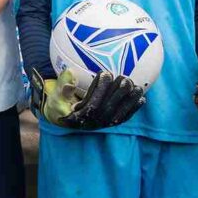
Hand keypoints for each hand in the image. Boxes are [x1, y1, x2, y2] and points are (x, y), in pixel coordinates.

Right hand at [30, 68, 144, 129]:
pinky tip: (142, 98)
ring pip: (119, 114)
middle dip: (119, 94)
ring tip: (137, 86)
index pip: (93, 104)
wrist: (65, 118)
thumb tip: (70, 72)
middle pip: (109, 109)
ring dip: (130, 101)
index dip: (101, 89)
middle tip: (125, 78)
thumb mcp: (56, 95)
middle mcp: (93, 123)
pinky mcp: (110, 124)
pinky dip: (133, 109)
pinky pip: (124, 118)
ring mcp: (103, 124)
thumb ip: (62, 85)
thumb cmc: (60, 103)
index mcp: (79, 117)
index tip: (106, 73)